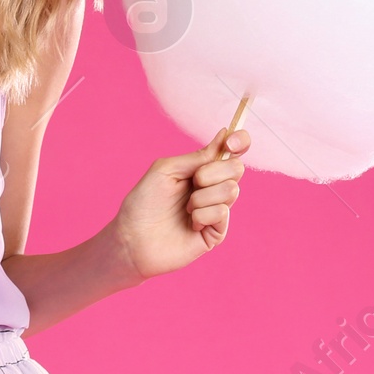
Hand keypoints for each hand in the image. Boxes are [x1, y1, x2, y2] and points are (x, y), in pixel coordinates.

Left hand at [110, 127, 249, 280]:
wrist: (132, 238)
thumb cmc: (144, 201)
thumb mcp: (167, 169)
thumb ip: (197, 157)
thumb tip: (224, 135)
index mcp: (201, 169)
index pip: (233, 150)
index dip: (240, 140)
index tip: (230, 143)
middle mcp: (212, 188)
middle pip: (236, 169)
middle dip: (213, 172)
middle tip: (194, 181)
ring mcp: (216, 210)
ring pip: (231, 190)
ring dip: (203, 196)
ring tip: (186, 207)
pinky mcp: (216, 232)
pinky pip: (222, 213)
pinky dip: (203, 214)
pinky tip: (190, 224)